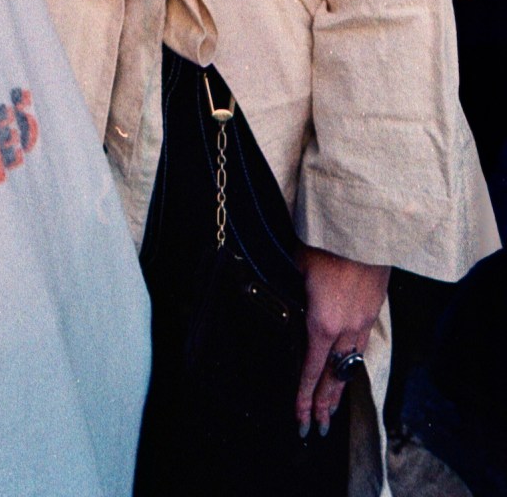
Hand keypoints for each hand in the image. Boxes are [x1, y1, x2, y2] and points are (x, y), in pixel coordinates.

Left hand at [296, 246, 389, 437]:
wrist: (364, 228)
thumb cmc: (325, 244)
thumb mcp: (295, 268)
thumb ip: (291, 294)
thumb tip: (283, 306)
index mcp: (322, 323)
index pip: (310, 370)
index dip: (303, 396)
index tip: (299, 417)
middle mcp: (345, 329)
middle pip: (333, 377)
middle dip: (323, 405)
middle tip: (316, 428)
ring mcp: (363, 321)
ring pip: (350, 364)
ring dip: (340, 388)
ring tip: (332, 410)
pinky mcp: (374, 309)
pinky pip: (361, 344)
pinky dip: (352, 362)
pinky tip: (348, 368)